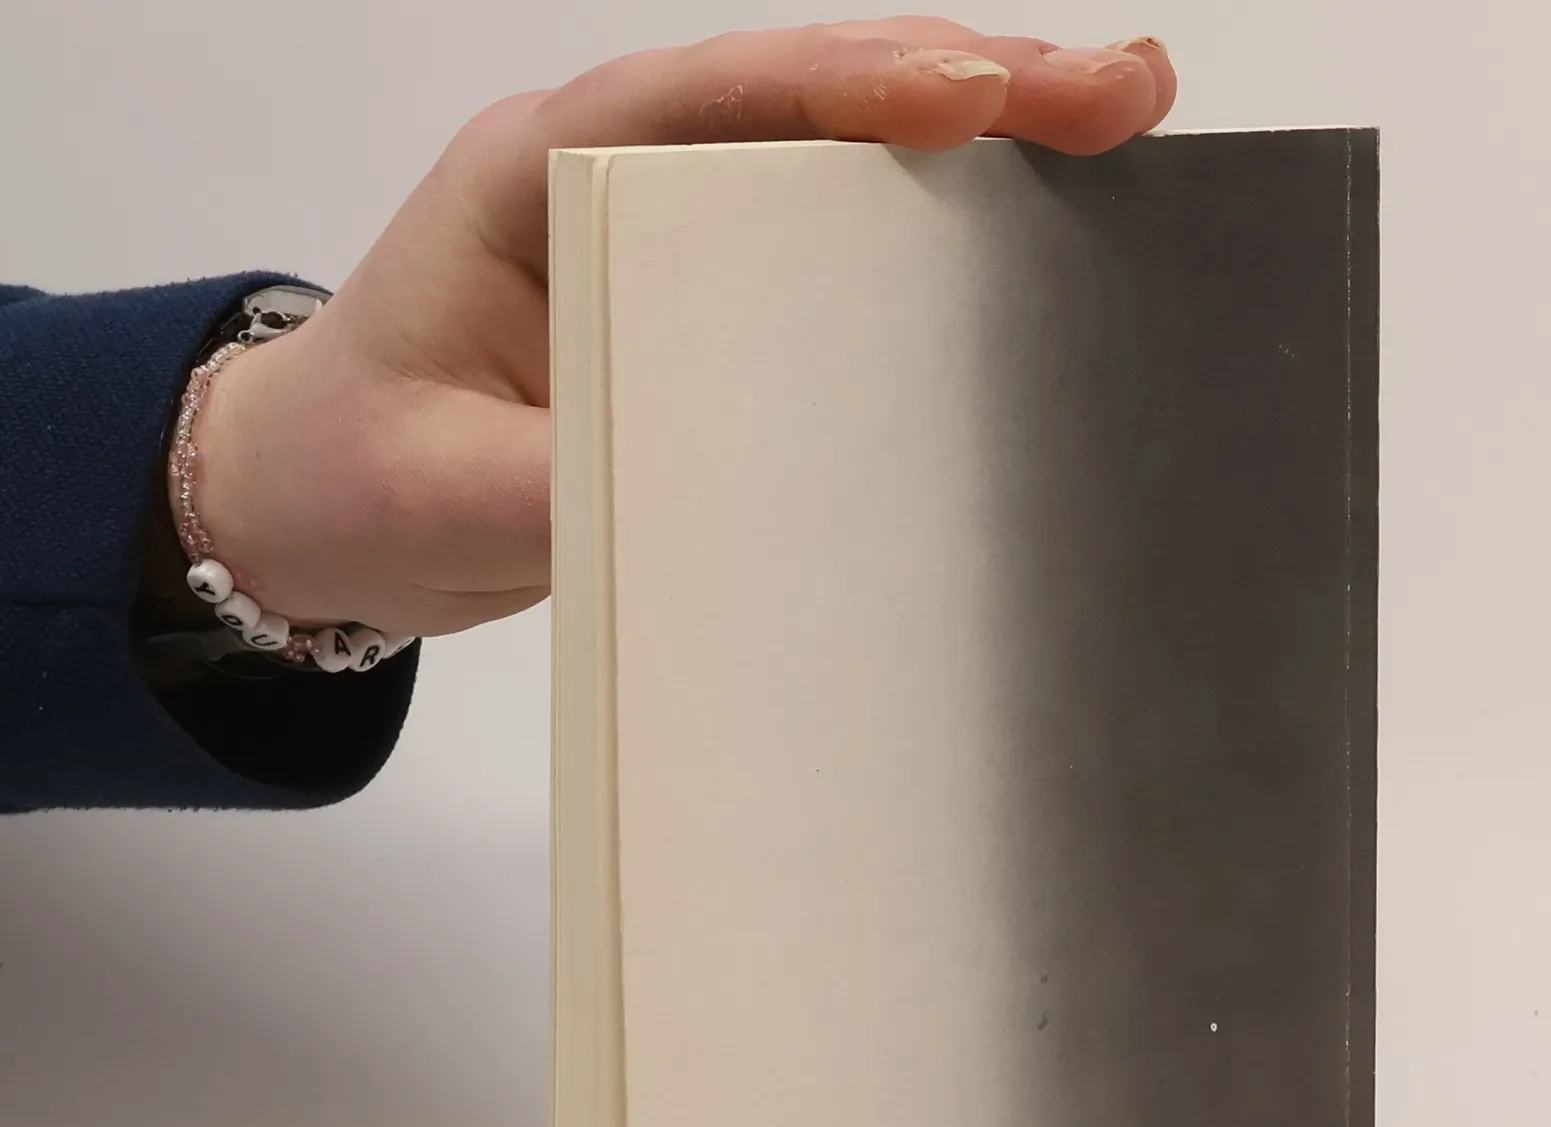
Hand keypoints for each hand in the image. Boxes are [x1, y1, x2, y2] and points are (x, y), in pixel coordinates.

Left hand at [185, 19, 1176, 638]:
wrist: (320, 506)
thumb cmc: (359, 471)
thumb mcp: (447, 493)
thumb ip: (571, 486)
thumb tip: (723, 504)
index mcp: (538, 175)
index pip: (711, 98)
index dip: (855, 87)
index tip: (980, 98)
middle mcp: (618, 179)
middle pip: (812, 100)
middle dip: (973, 85)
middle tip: (1120, 92)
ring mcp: (670, 236)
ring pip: (841, 161)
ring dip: (979, 147)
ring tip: (1114, 133)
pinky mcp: (706, 309)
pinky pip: (832, 252)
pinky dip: (933, 237)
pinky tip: (1025, 239)